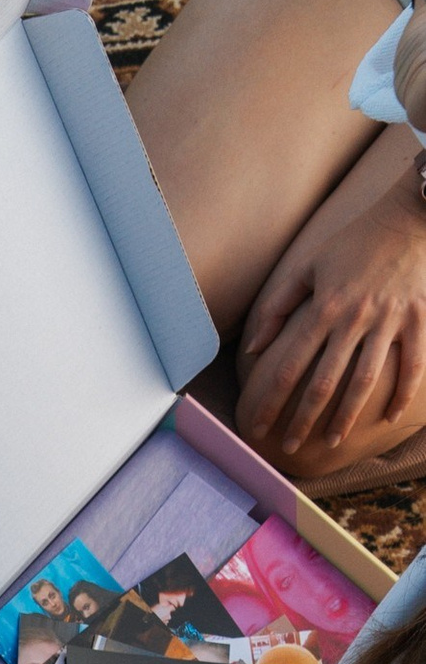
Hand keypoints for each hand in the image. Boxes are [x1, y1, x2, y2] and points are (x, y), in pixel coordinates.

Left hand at [238, 171, 425, 470]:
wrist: (410, 216)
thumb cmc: (354, 241)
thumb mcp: (308, 265)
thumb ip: (277, 306)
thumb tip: (254, 348)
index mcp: (324, 307)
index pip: (290, 366)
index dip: (271, 401)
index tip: (258, 426)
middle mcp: (355, 318)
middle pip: (323, 383)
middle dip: (303, 420)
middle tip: (289, 448)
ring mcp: (389, 320)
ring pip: (365, 381)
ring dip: (347, 416)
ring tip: (332, 441)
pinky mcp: (418, 318)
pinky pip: (412, 364)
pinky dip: (402, 394)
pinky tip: (388, 417)